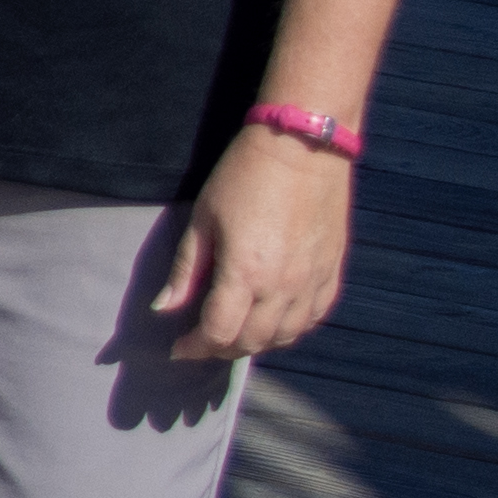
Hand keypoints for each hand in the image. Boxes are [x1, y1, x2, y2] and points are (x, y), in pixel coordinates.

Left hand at [155, 129, 353, 360]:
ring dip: (257, 344)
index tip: (179, 348)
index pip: (219, 333)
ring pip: (286, 337)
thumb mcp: (203, 219)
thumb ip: (185, 270)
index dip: (195, 348)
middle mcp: (284, 286)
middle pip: (252, 342)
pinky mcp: (333, 272)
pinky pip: (314, 318)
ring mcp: (313, 282)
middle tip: (203, 342)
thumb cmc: (244, 176)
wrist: (303, 147)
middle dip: (222, 350)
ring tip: (235, 334)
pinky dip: (291, 330)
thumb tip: (164, 309)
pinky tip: (273, 322)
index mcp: (246, 273)